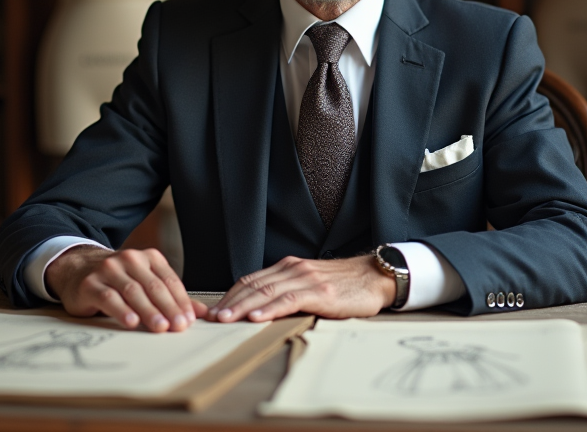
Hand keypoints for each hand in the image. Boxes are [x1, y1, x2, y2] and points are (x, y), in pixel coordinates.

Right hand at [45, 246, 207, 331]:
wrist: (77, 270)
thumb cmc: (118, 281)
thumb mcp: (145, 283)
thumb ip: (172, 297)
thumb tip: (202, 313)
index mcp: (148, 258)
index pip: (169, 280)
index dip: (181, 301)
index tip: (190, 320)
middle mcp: (129, 259)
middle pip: (153, 286)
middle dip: (169, 308)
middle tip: (179, 327)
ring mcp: (108, 269)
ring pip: (133, 292)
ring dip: (149, 311)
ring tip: (160, 328)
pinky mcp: (90, 284)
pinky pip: (109, 297)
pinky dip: (121, 311)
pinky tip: (131, 323)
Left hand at [210, 255, 394, 323]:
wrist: (375, 277)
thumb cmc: (344, 285)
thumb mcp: (311, 284)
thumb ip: (289, 291)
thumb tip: (262, 310)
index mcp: (288, 267)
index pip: (251, 280)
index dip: (230, 295)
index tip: (213, 311)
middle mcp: (294, 269)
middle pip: (253, 285)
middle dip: (229, 302)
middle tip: (211, 318)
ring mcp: (306, 279)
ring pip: (266, 291)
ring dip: (243, 306)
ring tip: (226, 319)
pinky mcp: (320, 292)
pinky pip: (290, 299)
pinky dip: (270, 308)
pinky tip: (257, 317)